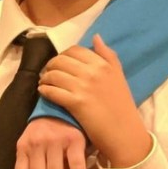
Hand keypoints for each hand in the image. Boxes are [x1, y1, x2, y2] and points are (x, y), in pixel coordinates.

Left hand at [36, 35, 150, 168]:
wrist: (124, 132)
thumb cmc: (121, 105)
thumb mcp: (118, 75)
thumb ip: (107, 55)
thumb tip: (96, 36)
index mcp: (103, 64)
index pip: (74, 50)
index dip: (62, 56)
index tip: (60, 64)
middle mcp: (93, 72)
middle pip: (60, 60)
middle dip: (50, 66)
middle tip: (49, 74)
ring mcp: (83, 87)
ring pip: (53, 74)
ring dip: (45, 78)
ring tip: (45, 83)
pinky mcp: (75, 102)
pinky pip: (51, 90)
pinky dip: (44, 90)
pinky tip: (43, 92)